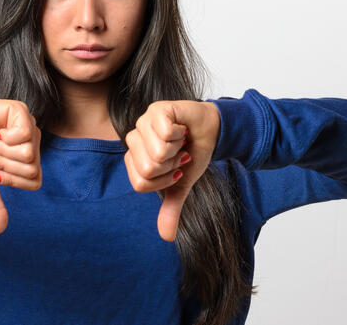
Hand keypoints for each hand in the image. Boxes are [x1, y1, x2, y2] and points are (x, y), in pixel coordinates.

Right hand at [0, 97, 41, 234]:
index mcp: (28, 158)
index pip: (34, 180)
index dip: (11, 180)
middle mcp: (33, 141)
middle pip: (31, 167)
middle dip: (3, 166)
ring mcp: (29, 126)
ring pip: (28, 153)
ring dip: (1, 152)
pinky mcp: (21, 112)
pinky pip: (24, 134)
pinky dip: (5, 138)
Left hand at [124, 100, 219, 241]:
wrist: (212, 132)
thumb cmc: (193, 153)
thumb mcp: (182, 184)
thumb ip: (171, 207)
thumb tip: (166, 237)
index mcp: (134, 157)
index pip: (140, 182)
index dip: (163, 181)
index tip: (176, 170)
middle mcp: (134, 139)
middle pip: (147, 168)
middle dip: (172, 166)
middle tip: (179, 154)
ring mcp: (143, 122)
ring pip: (157, 151)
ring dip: (177, 149)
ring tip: (181, 141)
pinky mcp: (156, 109)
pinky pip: (164, 132)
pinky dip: (181, 134)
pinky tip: (182, 129)